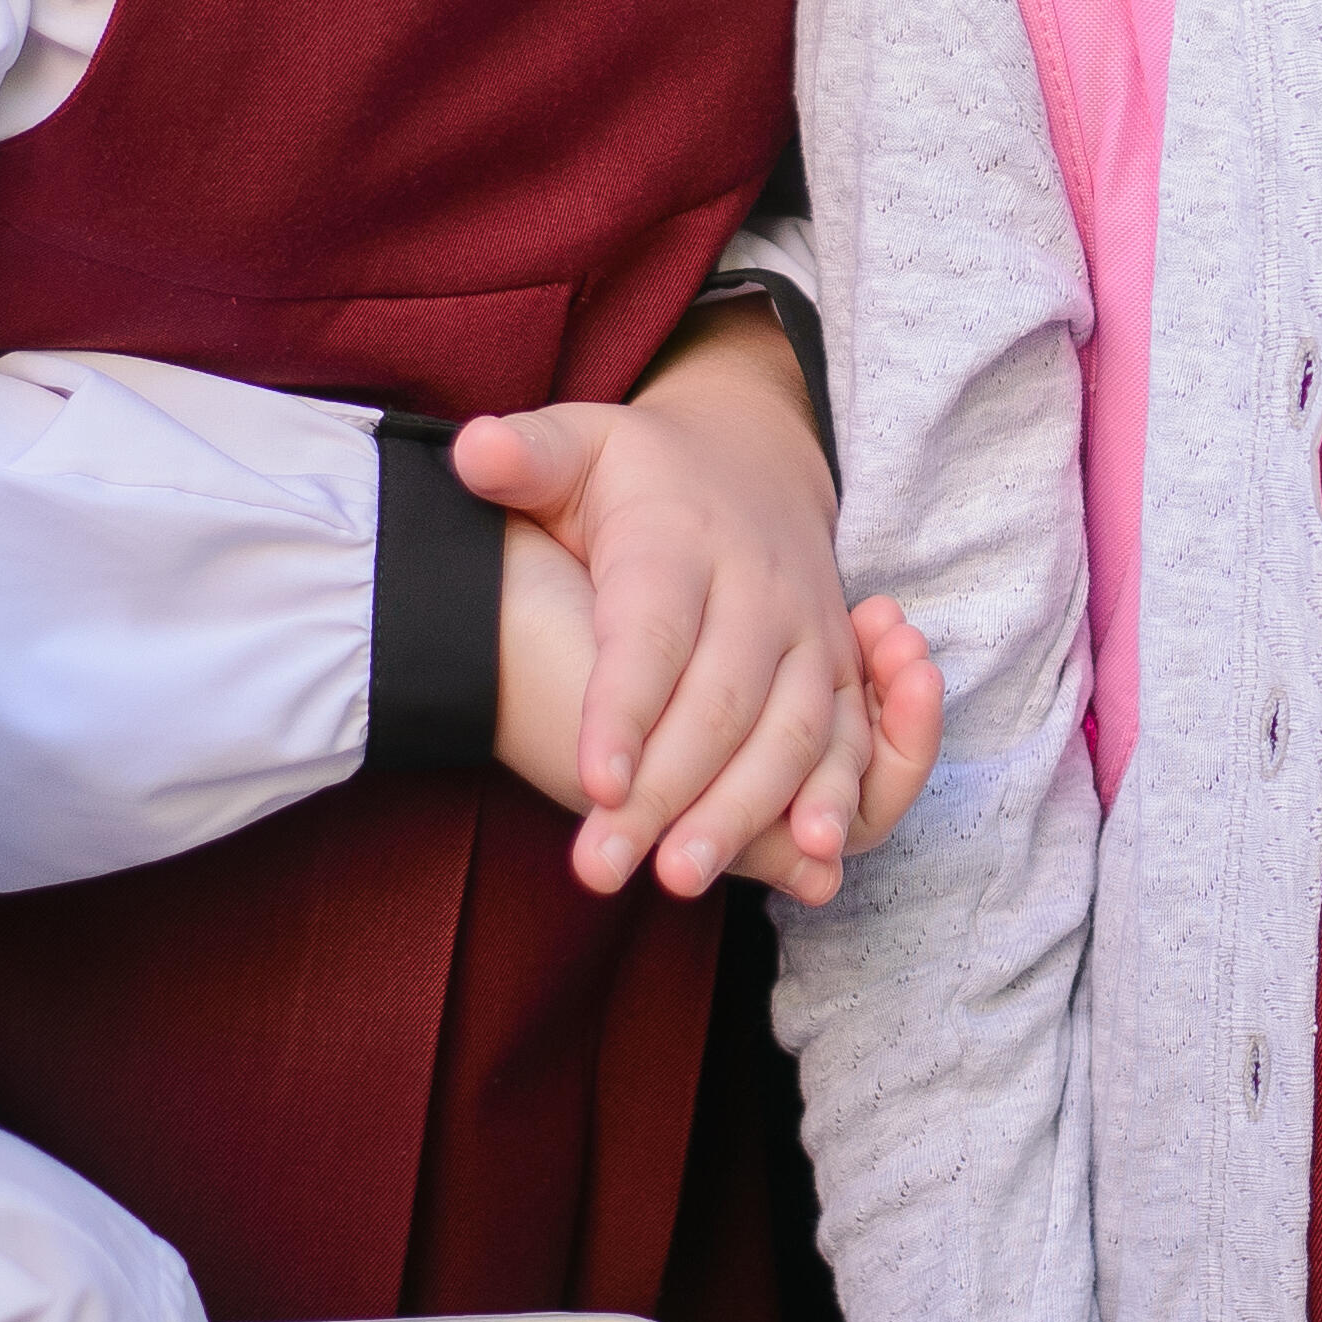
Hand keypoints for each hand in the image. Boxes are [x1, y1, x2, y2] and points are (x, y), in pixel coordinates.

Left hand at [452, 311, 893, 899]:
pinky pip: (848, 742)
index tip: (592, 780)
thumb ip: (529, 457)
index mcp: (682, 542)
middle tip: (606, 866)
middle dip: (668, 791)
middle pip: (721, 702)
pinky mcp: (839, 668)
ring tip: (683, 875)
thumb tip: (473, 452)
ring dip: (743, 812)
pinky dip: (836, 801)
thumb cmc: (640, 471)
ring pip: (790, 733)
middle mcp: (758, 590)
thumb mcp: (582, 446)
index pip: (653, 632)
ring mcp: (810, 631)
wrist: (756, 455)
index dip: (626, 708)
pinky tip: (808, 863)